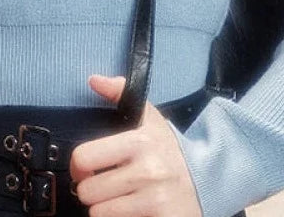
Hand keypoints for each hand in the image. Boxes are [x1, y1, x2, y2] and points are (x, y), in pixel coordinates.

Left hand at [68, 74, 200, 216]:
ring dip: (103, 208)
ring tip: (117, 197)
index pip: (84, 157)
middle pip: (87, 191)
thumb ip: (120, 93)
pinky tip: (130, 209)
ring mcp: (153, 199)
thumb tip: (93, 79)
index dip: (77, 165)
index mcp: (139, 141)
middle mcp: (147, 171)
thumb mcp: (149, 118)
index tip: (84, 168)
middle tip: (103, 185)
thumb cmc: (168, 149)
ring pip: (98, 212)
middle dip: (91, 189)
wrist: (206, 182)